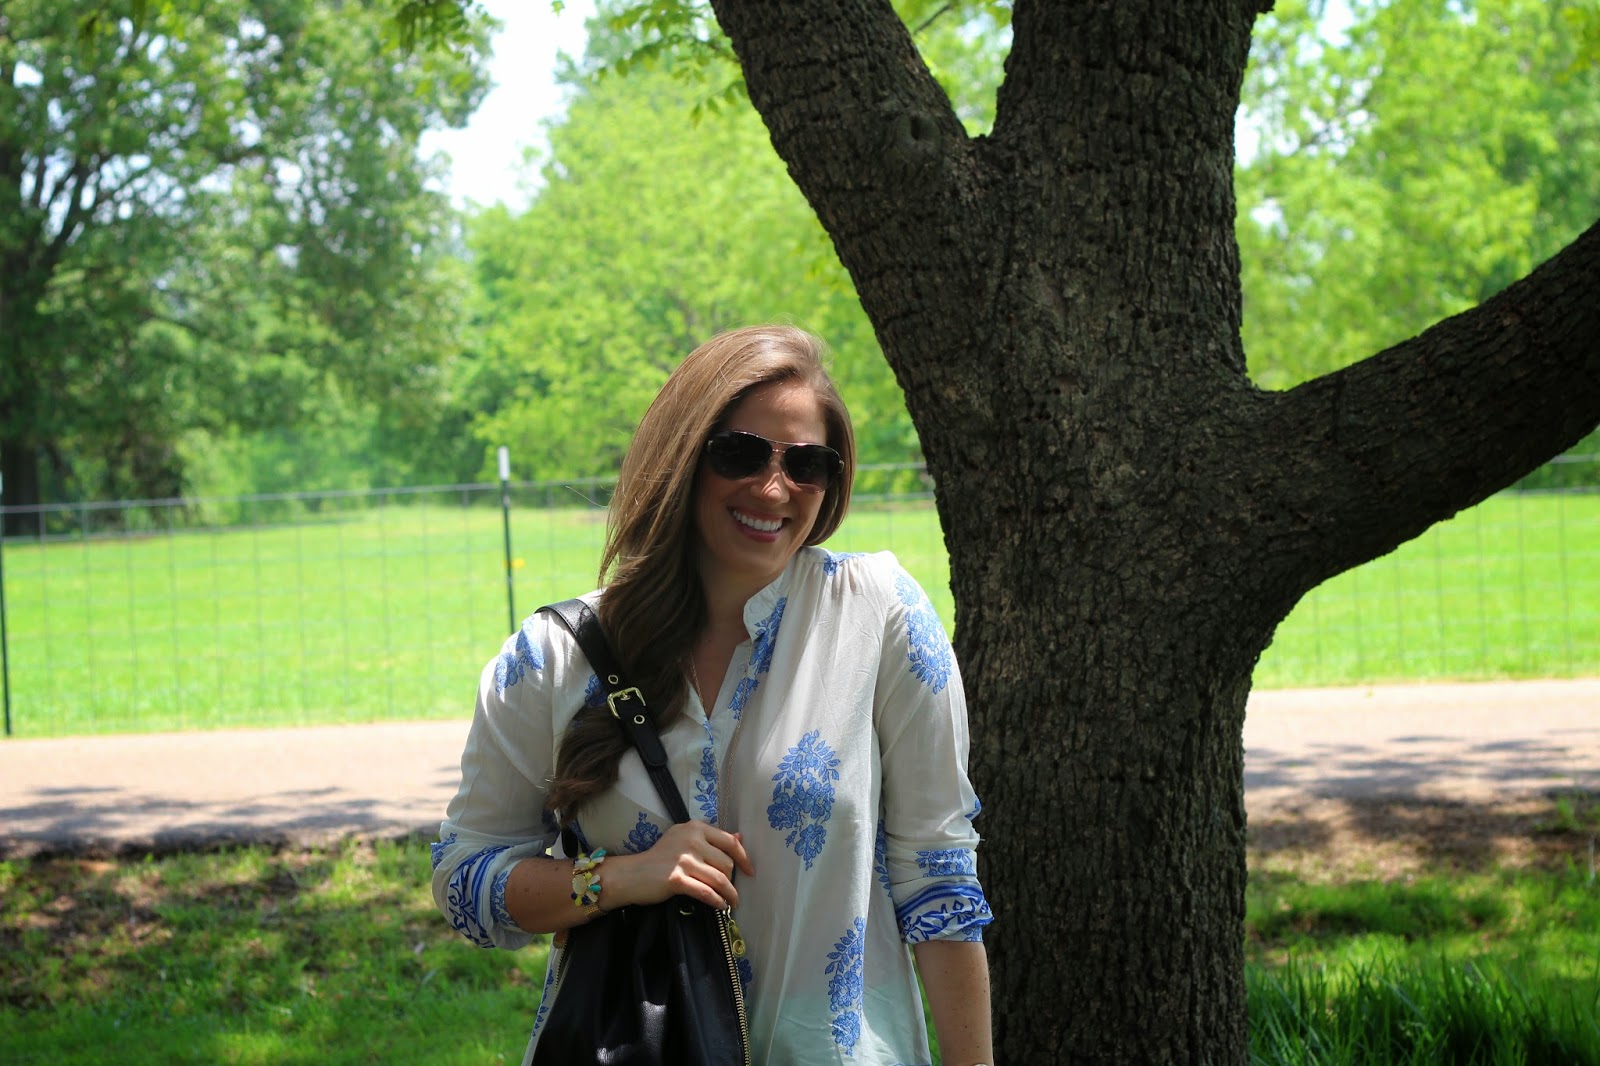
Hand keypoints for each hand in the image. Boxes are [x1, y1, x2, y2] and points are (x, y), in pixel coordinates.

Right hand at [602, 821, 754, 911]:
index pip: (729, 842)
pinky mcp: (677, 879)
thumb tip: (739, 838)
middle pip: (726, 862)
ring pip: (719, 879)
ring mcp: (683, 859)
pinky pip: (706, 892)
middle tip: (730, 890)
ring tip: (732, 902)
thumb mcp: (684, 840)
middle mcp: (691, 840)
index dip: (744, 858)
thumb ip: (711, 839)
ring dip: (729, 894)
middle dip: (732, 879)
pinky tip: (720, 906)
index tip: (750, 871)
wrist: (632, 874)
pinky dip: (717, 901)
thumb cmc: (660, 858)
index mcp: (695, 828)